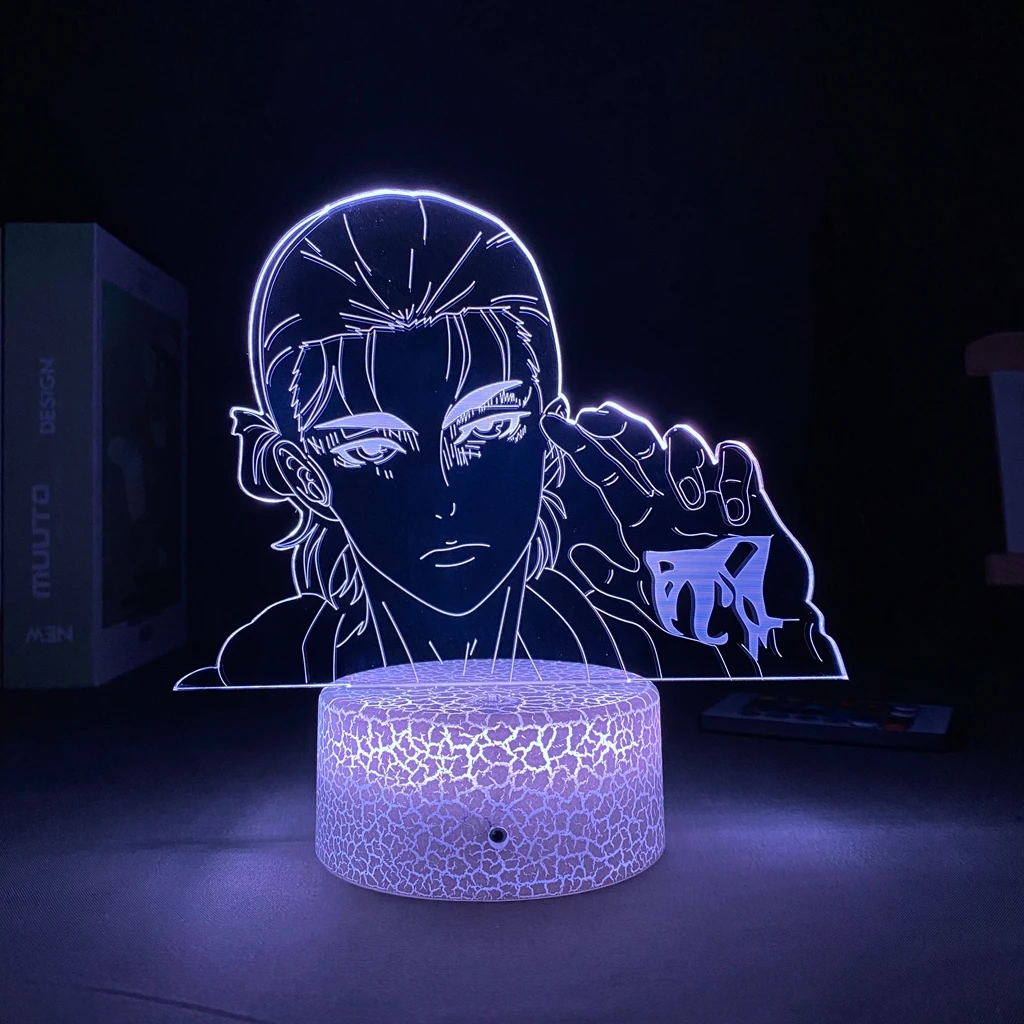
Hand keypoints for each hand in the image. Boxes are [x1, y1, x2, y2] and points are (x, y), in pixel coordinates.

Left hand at [541, 402, 811, 660]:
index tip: (552, 423)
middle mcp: (672, 500)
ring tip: (686, 499)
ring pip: (685, 442)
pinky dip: (732, 477)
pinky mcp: (750, 496)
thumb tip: (574, 554)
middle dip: (619, 425)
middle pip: (641, 445)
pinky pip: (736, 460)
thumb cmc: (703, 613)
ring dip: (680, 461)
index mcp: (645, 520)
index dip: (580, 447)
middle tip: (599, 415)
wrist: (756, 627)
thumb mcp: (650, 600)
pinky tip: (734, 513)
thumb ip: (611, 580)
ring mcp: (709, 494)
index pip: (606, 475)